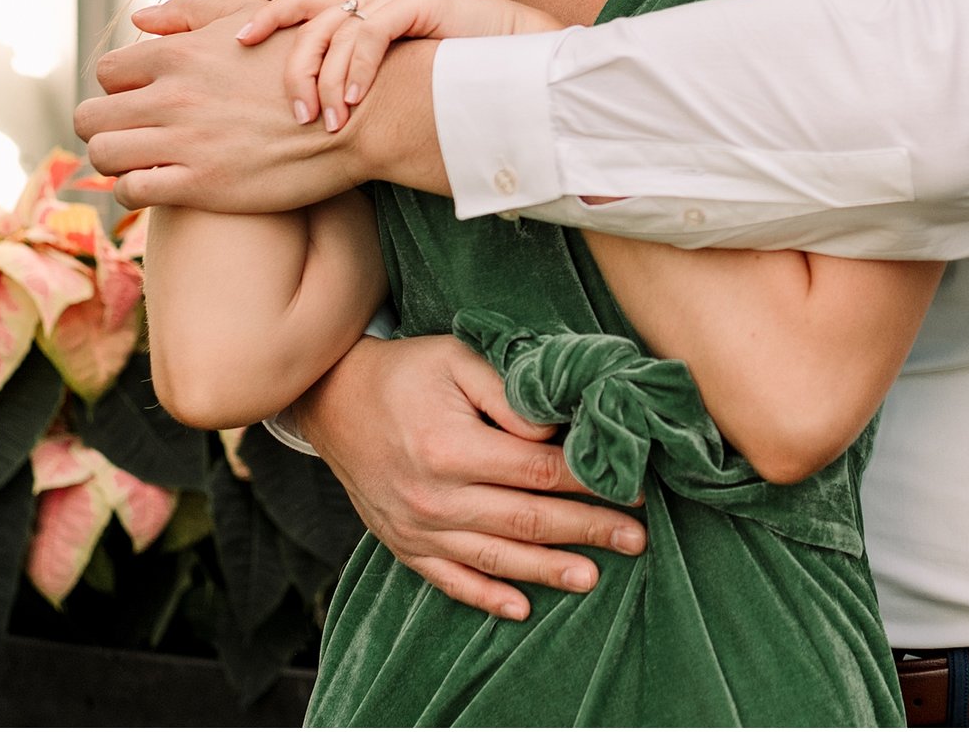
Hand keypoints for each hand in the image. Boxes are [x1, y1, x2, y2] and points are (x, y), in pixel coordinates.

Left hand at [81, 0, 351, 210]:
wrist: (356, 114)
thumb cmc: (308, 62)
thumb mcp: (253, 18)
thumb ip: (194, 13)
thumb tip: (141, 20)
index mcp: (178, 52)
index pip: (107, 72)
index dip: (120, 89)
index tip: (138, 102)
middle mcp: (172, 95)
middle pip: (90, 115)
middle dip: (105, 126)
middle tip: (129, 135)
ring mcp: (184, 141)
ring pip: (102, 154)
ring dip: (114, 160)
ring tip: (139, 162)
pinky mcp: (200, 185)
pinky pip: (131, 191)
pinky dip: (134, 191)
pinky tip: (158, 186)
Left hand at [232, 0, 565, 131]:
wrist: (518, 65)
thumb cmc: (455, 83)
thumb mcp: (390, 87)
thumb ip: (355, 89)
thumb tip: (312, 123)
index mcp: (359, 12)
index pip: (297, 8)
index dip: (261, 19)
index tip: (232, 42)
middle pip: (306, 20)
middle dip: (292, 67)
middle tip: (294, 113)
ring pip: (334, 31)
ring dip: (327, 81)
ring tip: (327, 122)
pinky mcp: (417, 1)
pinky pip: (370, 34)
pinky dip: (357, 70)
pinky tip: (355, 102)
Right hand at [293, 336, 645, 621]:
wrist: (332, 398)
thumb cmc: (405, 372)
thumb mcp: (458, 360)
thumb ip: (509, 395)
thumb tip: (554, 433)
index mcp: (451, 449)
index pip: (538, 472)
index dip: (590, 481)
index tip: (632, 485)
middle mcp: (435, 497)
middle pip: (527, 520)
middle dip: (587, 530)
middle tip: (636, 539)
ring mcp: (417, 529)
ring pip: (496, 559)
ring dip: (548, 570)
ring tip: (594, 578)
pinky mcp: (403, 545)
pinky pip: (450, 581)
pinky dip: (487, 597)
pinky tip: (522, 608)